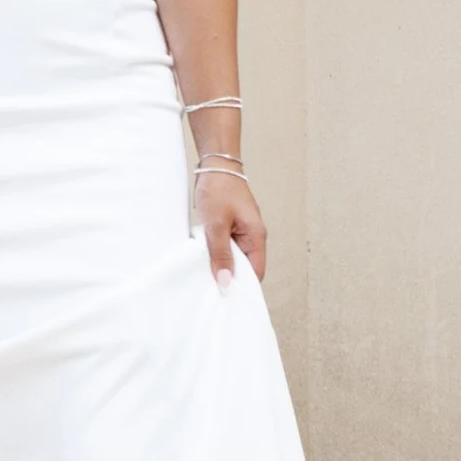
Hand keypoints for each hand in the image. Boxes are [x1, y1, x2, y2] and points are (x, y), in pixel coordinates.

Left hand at [199, 164, 266, 288]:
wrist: (215, 163)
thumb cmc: (218, 189)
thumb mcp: (216, 224)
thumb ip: (220, 254)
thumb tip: (225, 282)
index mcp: (256, 236)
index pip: (256, 273)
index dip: (242, 286)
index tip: (225, 298)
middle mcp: (253, 236)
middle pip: (245, 267)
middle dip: (230, 277)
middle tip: (210, 289)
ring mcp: (243, 231)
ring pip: (235, 257)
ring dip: (222, 264)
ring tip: (205, 275)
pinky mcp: (232, 226)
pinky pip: (227, 246)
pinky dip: (217, 252)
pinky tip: (204, 257)